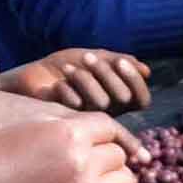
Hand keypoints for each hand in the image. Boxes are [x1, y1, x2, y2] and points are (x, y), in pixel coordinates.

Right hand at [0, 115, 138, 182]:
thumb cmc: (0, 153)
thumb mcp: (36, 126)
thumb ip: (71, 125)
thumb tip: (102, 130)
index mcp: (71, 132)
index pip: (109, 128)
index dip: (102, 137)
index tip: (96, 146)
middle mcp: (82, 159)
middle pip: (118, 156)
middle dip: (107, 161)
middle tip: (92, 168)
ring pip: (125, 182)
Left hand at [3, 48, 151, 112]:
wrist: (36, 78)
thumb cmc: (68, 67)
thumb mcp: (96, 59)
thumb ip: (119, 62)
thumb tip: (146, 71)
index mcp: (119, 101)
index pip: (142, 100)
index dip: (134, 80)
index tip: (120, 60)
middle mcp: (108, 115)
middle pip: (123, 98)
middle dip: (106, 73)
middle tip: (89, 57)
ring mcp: (90, 121)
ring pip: (102, 102)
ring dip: (85, 78)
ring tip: (68, 68)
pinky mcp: (70, 125)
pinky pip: (77, 106)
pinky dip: (67, 88)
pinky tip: (56, 84)